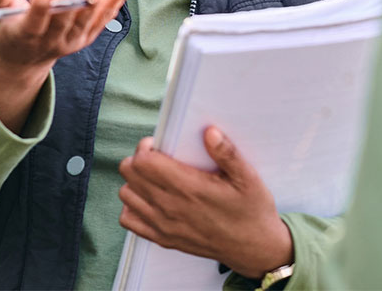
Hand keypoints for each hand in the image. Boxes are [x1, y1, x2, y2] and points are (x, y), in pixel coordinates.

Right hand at [0, 0, 134, 133]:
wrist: (22, 61)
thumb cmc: (7, 30)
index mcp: (23, 35)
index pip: (33, 23)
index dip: (39, 10)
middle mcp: (48, 42)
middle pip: (62, 22)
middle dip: (71, 2)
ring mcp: (69, 42)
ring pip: (84, 24)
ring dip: (96, 6)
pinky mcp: (84, 39)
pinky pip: (101, 21)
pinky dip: (115, 5)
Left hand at [118, 127, 293, 278]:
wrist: (254, 249)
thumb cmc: (251, 210)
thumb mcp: (248, 178)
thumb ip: (227, 153)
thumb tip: (209, 132)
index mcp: (189, 188)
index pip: (143, 162)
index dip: (146, 147)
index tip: (161, 144)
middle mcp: (171, 208)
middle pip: (130, 174)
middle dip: (139, 159)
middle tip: (158, 157)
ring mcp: (164, 226)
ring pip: (126, 195)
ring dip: (135, 181)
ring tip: (155, 176)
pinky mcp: (163, 239)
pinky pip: (129, 221)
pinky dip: (133, 206)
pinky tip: (151, 199)